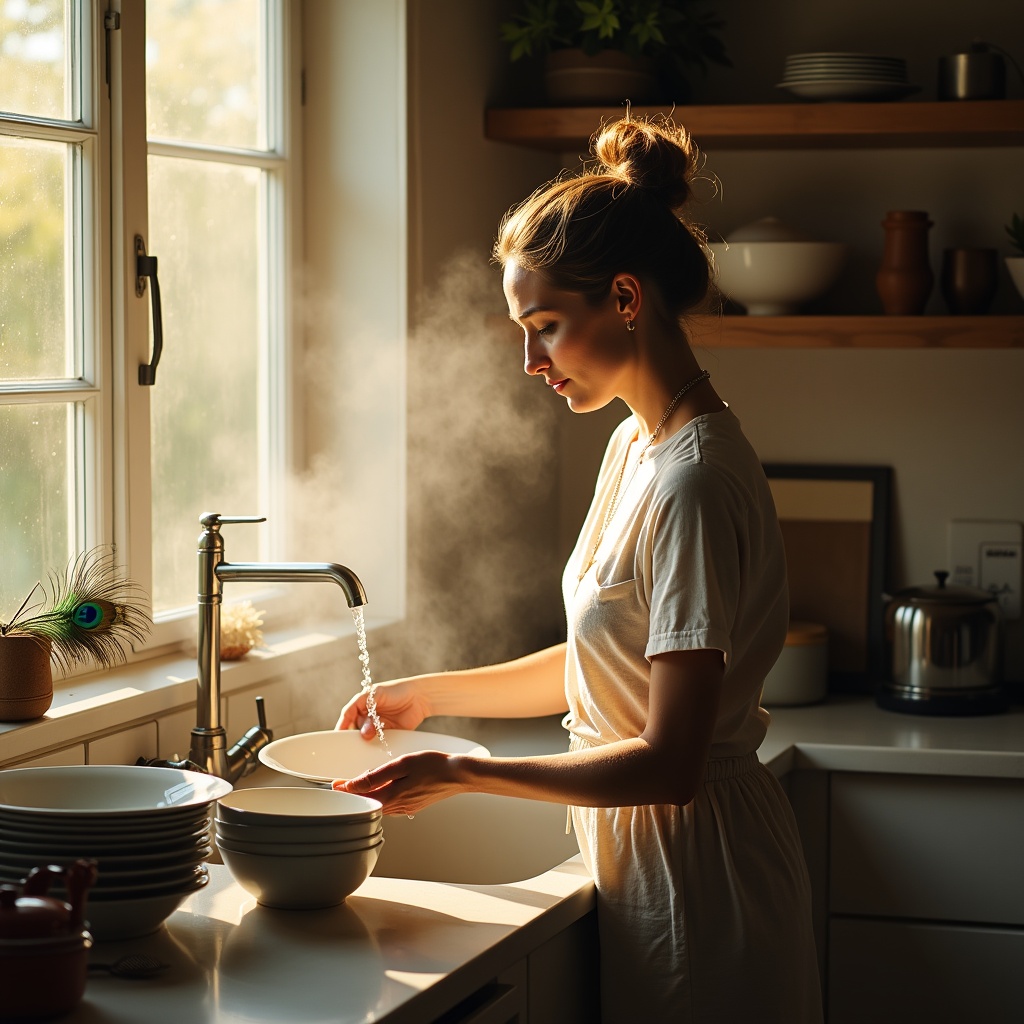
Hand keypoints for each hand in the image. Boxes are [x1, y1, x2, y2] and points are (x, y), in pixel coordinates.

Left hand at [333, 750, 463, 814]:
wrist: (459, 774)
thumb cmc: (434, 765)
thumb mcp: (403, 764)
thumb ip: (377, 775)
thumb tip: (355, 784)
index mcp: (393, 796)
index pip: (362, 795)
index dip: (347, 790)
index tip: (335, 785)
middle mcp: (399, 806)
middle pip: (370, 802)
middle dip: (355, 794)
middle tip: (343, 785)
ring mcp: (407, 807)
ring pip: (381, 804)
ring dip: (369, 796)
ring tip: (360, 786)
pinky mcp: (414, 805)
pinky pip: (392, 804)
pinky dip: (382, 797)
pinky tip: (384, 789)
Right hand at [335, 677, 430, 736]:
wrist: (420, 697)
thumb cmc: (397, 690)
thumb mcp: (376, 693)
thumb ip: (363, 704)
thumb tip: (356, 722)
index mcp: (362, 703)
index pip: (348, 714)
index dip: (342, 724)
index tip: (338, 733)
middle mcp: (368, 715)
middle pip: (356, 726)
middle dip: (358, 730)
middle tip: (365, 732)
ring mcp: (377, 725)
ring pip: (366, 735)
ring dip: (369, 736)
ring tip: (376, 732)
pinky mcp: (388, 734)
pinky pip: (378, 741)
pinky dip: (377, 743)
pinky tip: (380, 741)